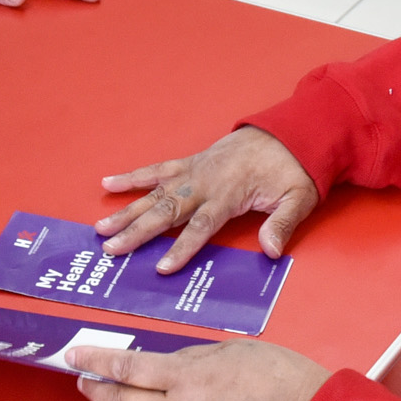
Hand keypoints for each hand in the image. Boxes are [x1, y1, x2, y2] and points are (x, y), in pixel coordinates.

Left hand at [66, 338, 331, 400]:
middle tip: (84, 378)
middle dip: (96, 391)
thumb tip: (163, 367)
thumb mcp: (231, 351)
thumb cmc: (282, 379)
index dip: (95, 362)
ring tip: (111, 399)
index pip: (127, 370)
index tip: (74, 355)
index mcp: (188, 380)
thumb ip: (190, 359)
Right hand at [95, 127, 321, 269]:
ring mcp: (194, 170)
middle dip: (137, 232)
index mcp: (229, 194)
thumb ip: (282, 224)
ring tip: (101, 228)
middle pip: (166, 211)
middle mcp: (205, 182)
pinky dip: (132, 177)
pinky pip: (156, 169)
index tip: (163, 268)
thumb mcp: (299, 197)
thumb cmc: (293, 169)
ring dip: (126, 211)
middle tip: (112, 249)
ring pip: (154, 193)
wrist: (289, 132)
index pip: (201, 225)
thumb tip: (271, 250)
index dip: (181, 248)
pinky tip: (108, 184)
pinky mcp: (190, 162)